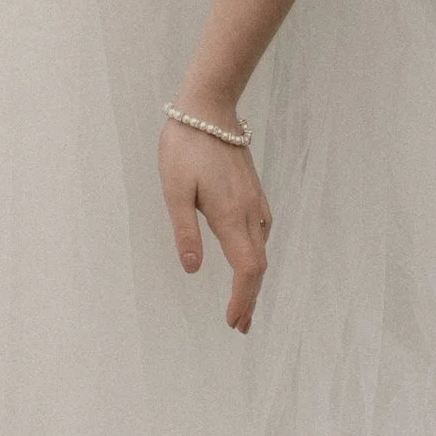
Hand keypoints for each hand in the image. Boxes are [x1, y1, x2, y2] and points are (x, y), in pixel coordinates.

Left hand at [159, 114, 271, 331]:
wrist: (209, 109)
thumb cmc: (186, 146)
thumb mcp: (174, 189)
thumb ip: (185, 230)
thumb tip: (193, 270)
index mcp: (230, 215)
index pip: (247, 269)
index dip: (242, 298)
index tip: (233, 322)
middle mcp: (249, 212)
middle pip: (258, 265)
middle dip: (250, 298)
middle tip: (240, 326)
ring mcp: (255, 201)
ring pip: (261, 250)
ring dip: (253, 279)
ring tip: (242, 302)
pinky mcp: (253, 192)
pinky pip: (261, 233)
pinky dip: (256, 257)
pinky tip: (246, 260)